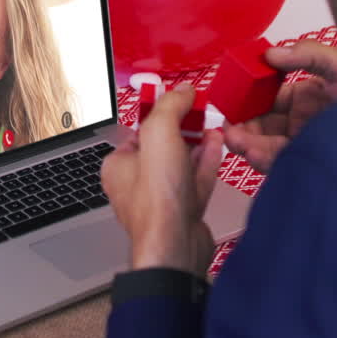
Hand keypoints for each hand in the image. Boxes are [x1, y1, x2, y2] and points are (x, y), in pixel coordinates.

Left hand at [101, 84, 224, 273]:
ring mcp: (162, 198)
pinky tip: (216, 144)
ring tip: (211, 122)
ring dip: (197, 141)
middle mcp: (137, 183)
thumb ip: (170, 107)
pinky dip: (206, 161)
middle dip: (182, 126)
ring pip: (181, 162)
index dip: (160, 112)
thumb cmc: (157, 201)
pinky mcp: (184, 210)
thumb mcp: (160, 134)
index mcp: (120, 165)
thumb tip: (182, 91)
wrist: (177, 246)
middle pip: (162, 145)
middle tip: (199, 108)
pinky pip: (196, 180)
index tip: (178, 98)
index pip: (138, 129)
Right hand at [223, 41, 336, 172]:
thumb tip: (271, 53)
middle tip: (227, 124)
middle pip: (262, 125)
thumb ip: (308, 54)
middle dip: (242, 125)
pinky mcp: (310, 162)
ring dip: (247, 143)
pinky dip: (261, 158)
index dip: (250, 99)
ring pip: (267, 145)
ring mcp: (305, 143)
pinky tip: (250, 151)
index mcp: (307, 97)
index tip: (234, 97)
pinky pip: (279, 162)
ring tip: (232, 138)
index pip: (269, 98)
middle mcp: (302, 122)